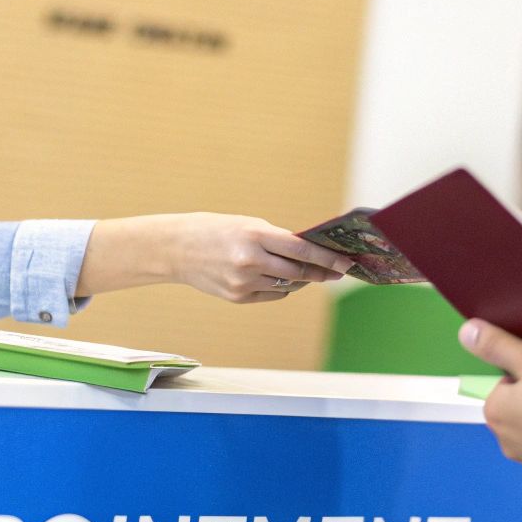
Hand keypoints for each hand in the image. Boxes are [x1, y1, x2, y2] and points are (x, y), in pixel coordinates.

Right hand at [164, 213, 352, 302]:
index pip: (301, 251)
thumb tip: (310, 255)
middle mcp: (250, 261)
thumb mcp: (247, 224)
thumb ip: (277, 239)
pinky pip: (271, 295)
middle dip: (321, 273)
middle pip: (299, 273)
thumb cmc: (215, 230)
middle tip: (336, 271)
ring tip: (305, 272)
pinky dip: (279, 287)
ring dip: (300, 280)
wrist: (176, 249)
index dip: (327, 258)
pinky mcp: (237, 297)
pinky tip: (276, 278)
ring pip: (286, 286)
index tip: (346, 263)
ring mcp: (243, 282)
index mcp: (254, 236)